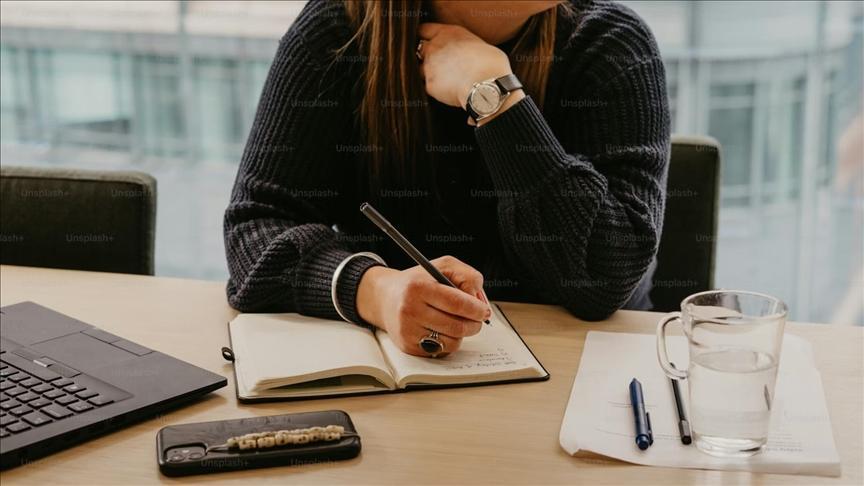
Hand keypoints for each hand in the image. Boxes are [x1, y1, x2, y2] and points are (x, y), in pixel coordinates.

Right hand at [356, 256, 491, 356]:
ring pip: (452, 342)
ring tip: (456, 322)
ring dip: (461, 334)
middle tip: (476, 319)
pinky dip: (448, 341)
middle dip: (474, 324)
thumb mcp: (443, 266)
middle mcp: (410, 310)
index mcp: (419, 287)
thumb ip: (467, 277)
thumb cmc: (418, 281)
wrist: (385, 297)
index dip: (477, 309)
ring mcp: (408, 330)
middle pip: (457, 326)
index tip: (484, 311)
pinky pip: (441, 351)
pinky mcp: (408, 346)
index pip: (457, 303)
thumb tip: (480, 301)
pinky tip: (442, 329)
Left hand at [418, 23, 512, 108]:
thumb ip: (465, 46)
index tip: (429, 41)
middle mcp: (435, 48)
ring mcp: (429, 67)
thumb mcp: (479, 44)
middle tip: (441, 63)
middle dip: (427, 56)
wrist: (486, 84)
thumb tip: (468, 54)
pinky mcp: (430, 86)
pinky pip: (428, 87)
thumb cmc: (490, 64)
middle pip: (421, 49)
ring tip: (445, 79)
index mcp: (447, 33)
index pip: (425, 30)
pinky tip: (448, 91)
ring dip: (430, 73)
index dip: (427, 37)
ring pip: (421, 69)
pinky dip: (436, 89)